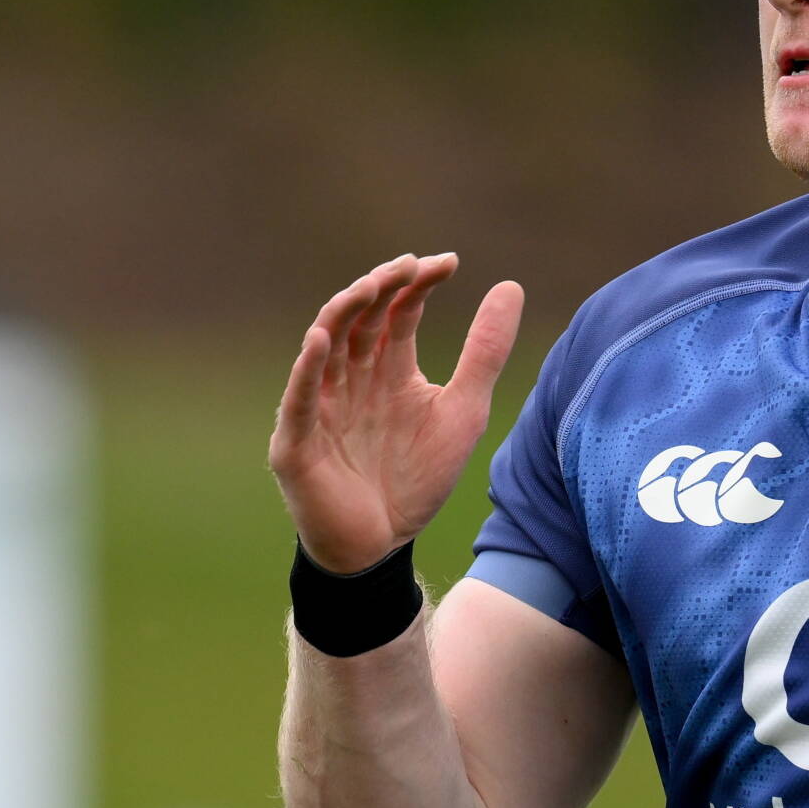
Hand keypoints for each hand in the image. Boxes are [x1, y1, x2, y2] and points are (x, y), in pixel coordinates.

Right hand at [268, 253, 523, 574]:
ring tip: (370, 286)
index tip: (449, 262)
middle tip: (408, 265)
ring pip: (325, 346)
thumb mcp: (463, 410)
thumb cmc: (418, 478)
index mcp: (388, 368)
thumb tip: (511, 286)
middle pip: (361, 319)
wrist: (383, 545)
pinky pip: (300, 399)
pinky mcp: (297, 440)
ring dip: (344, 314)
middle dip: (381, 289)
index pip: (400, 312)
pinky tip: (321, 340)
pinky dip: (308, 370)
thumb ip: (485, 352)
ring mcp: (320, 405)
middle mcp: (351, 377)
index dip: (419, 284)